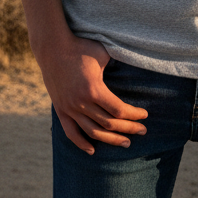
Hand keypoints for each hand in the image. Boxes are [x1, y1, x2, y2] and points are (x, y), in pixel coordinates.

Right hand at [36, 35, 147, 154]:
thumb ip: (117, 63)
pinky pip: (71, 132)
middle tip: (143, 131)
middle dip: (129, 128)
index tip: (144, 115)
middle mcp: (81, 103)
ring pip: (93, 132)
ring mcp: (69, 108)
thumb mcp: (103, 53)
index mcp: (94, 89)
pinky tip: (92, 150)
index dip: (134, 115)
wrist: (52, 47)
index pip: (118, 110)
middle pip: (109, 123)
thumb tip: (135, 64)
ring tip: (126, 142)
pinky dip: (81, 143)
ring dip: (111, 139)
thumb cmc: (81, 47)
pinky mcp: (60, 109)